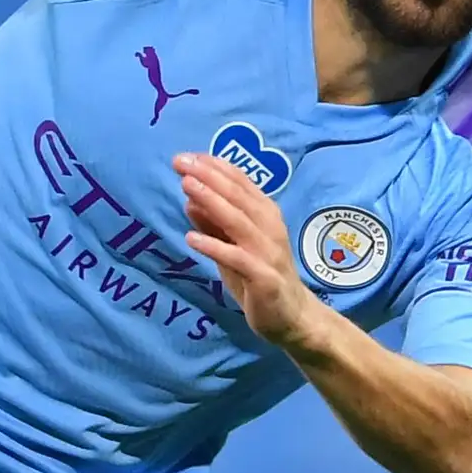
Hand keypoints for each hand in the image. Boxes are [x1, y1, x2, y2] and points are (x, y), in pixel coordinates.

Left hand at [175, 154, 321, 350]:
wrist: (292, 316)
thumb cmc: (259, 276)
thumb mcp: (231, 245)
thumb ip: (212, 223)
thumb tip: (189, 197)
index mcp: (265, 214)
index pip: (239, 183)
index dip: (214, 167)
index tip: (186, 156)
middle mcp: (270, 226)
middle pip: (238, 195)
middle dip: (208, 176)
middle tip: (180, 162)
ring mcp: (268, 251)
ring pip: (238, 221)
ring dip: (211, 202)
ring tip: (186, 187)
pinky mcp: (264, 277)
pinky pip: (237, 258)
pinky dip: (214, 246)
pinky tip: (191, 239)